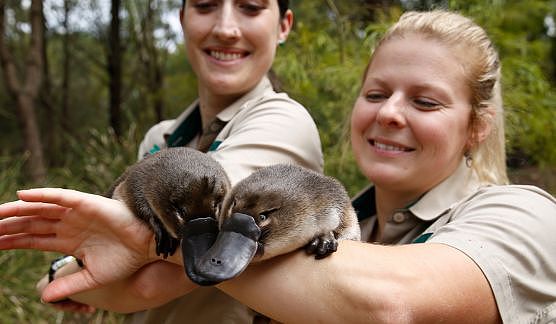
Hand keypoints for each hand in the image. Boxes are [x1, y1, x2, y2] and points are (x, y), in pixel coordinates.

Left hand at [0, 188, 157, 302]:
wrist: (148, 248)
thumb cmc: (125, 260)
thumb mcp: (92, 278)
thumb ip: (69, 284)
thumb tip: (44, 296)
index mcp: (68, 240)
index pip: (32, 239)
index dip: (11, 241)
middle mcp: (69, 224)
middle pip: (31, 222)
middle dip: (7, 225)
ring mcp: (77, 212)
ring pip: (40, 208)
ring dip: (17, 210)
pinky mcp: (87, 203)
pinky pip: (61, 197)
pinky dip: (42, 195)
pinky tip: (22, 196)